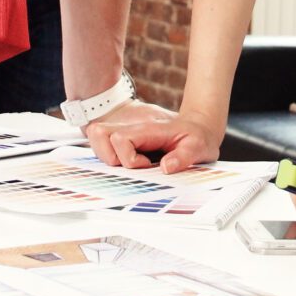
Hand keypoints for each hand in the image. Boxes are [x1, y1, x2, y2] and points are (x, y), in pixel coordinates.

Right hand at [86, 103, 221, 171]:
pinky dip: (110, 157)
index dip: (129, 159)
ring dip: (108, 156)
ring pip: (96, 139)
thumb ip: (183, 157)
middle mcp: (132, 128)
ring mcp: (126, 132)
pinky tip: (129, 164)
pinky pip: (104, 146)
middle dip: (111, 157)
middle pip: (99, 134)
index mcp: (148, 129)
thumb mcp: (198, 146)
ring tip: (130, 165)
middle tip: (135, 166)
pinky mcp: (124, 140)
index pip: (121, 139)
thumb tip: (166, 167)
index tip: (148, 165)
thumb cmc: (196, 137)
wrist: (199, 128)